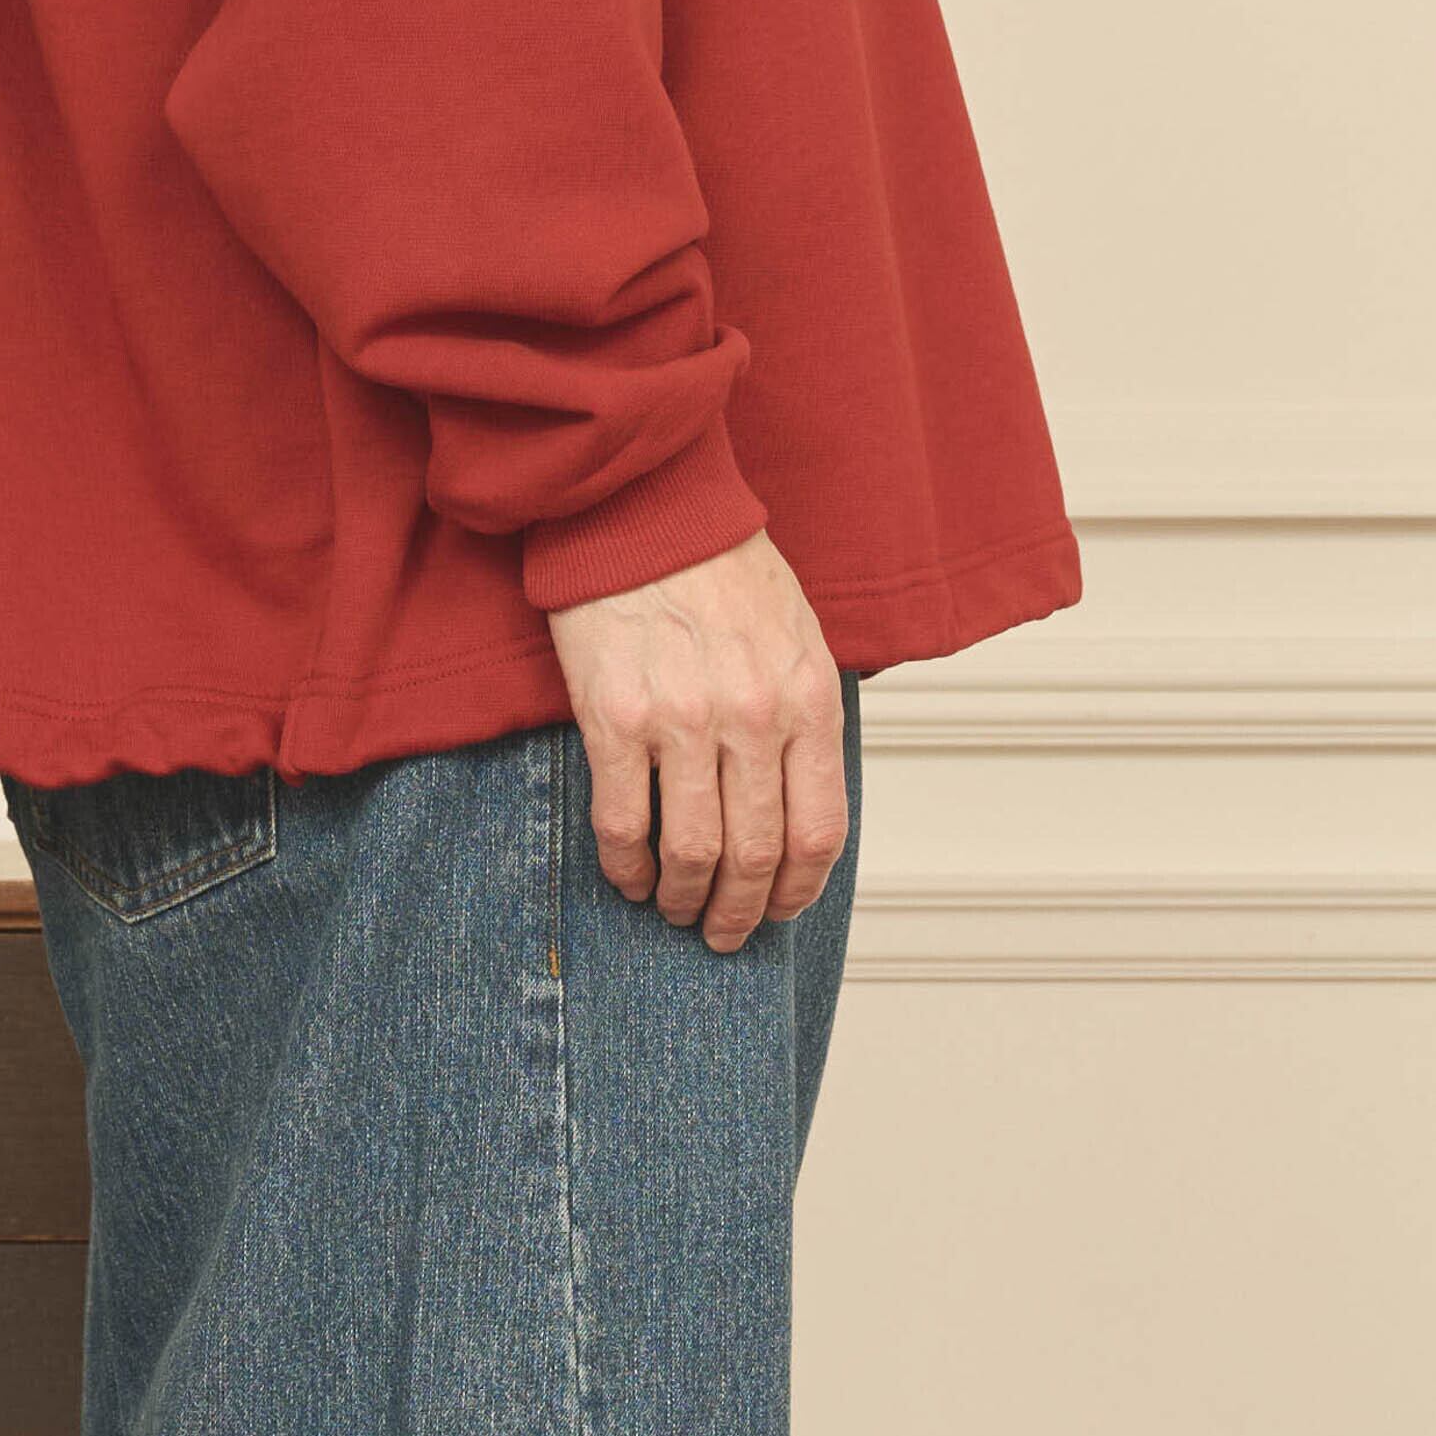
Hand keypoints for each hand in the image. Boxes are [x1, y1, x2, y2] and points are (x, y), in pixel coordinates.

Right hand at [542, 526, 848, 953]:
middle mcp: (753, 717)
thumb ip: (805, 716)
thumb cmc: (720, 565)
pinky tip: (630, 876)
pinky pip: (623, 824)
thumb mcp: (797, 633)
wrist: (643, 504)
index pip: (820, 832)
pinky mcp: (616, 717)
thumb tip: (800, 803)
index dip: (798, 890)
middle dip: (739, 913)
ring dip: (684, 900)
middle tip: (722, 931)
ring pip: (692, 854)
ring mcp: (683, 720)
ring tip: (675, 908)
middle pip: (756, 857)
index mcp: (807, 698)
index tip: (778, 909)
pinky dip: (627, 867)